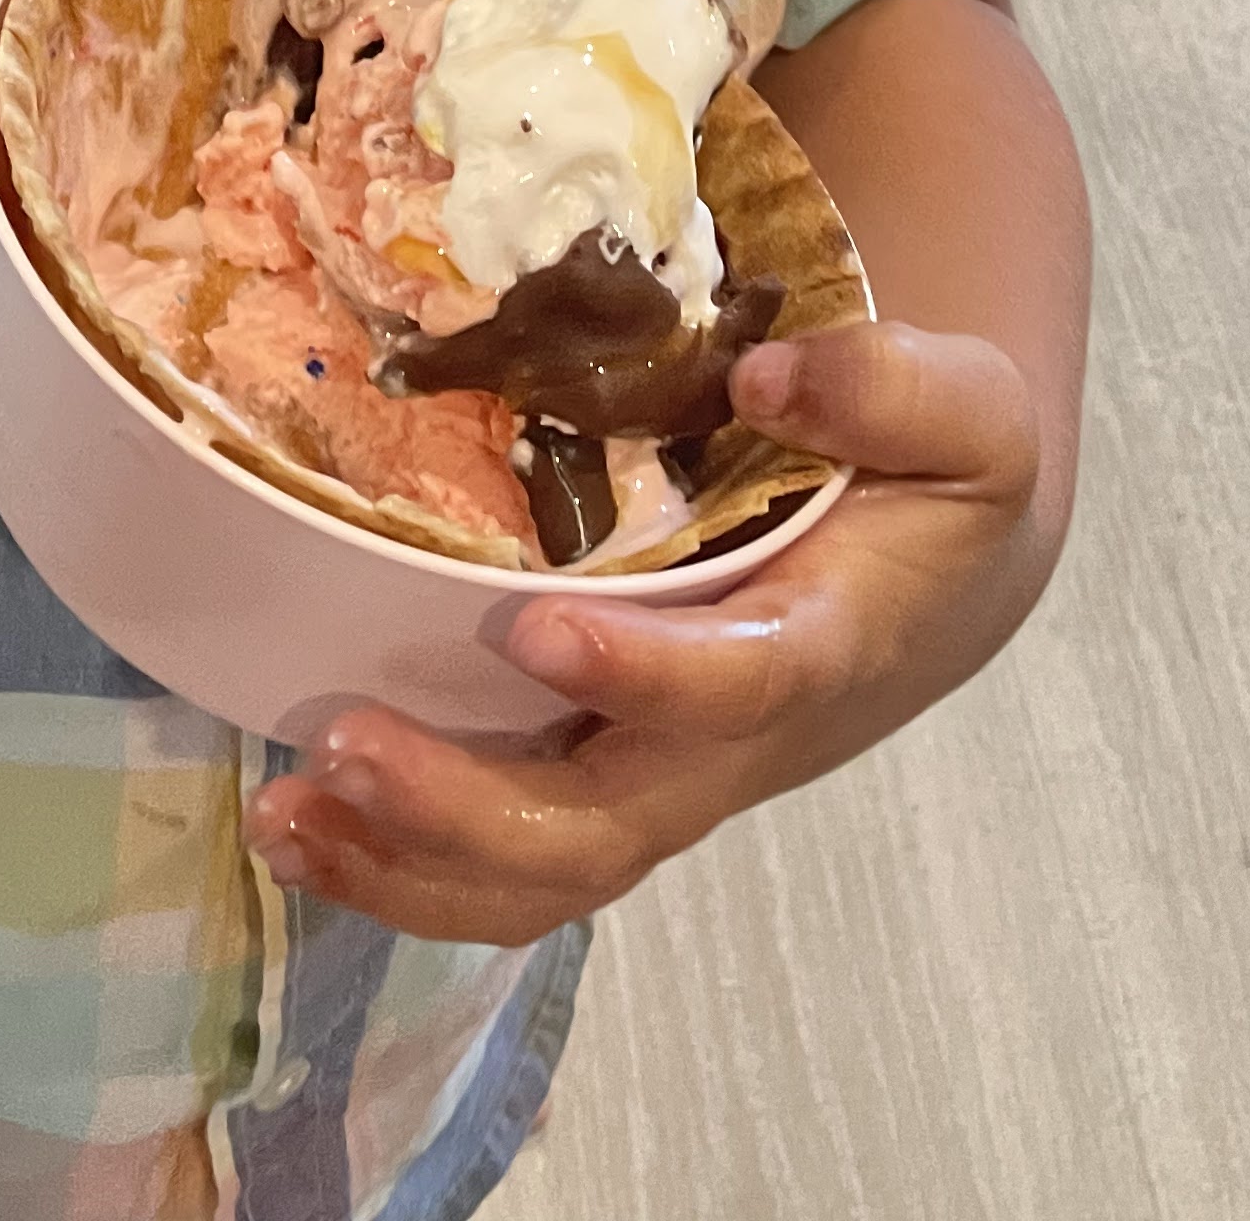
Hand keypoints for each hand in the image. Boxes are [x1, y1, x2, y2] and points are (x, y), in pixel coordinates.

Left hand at [244, 322, 1050, 944]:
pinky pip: (500, 863)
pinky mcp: (594, 776)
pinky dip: (397, 864)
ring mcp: (652, 778)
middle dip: (467, 810)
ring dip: (405, 863)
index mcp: (816, 647)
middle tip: (346, 744)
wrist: (921, 571)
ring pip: (535, 874)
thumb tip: (766, 375)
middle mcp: (722, 743)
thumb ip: (892, 389)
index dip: (643, 678)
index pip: (736, 690)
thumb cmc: (925, 482)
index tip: (537, 626)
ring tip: (285, 812)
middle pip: (601, 830)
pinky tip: (297, 825)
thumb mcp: (964, 414)